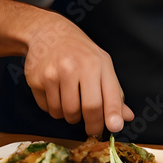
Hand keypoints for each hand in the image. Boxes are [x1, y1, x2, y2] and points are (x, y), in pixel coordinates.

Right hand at [23, 13, 134, 136]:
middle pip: (88, 109)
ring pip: (66, 114)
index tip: (115, 128)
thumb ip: (114, 92)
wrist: (48, 33)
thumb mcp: (102, 65)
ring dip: (71, 116)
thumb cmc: (80, 52)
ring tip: (72, 101)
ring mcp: (54, 73)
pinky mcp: (36, 80)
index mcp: (98, 63)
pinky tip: (57, 94)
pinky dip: (55, 109)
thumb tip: (126, 118)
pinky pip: (48, 109)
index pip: (109, 96)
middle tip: (92, 129)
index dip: (112, 116)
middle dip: (92, 125)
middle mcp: (76, 67)